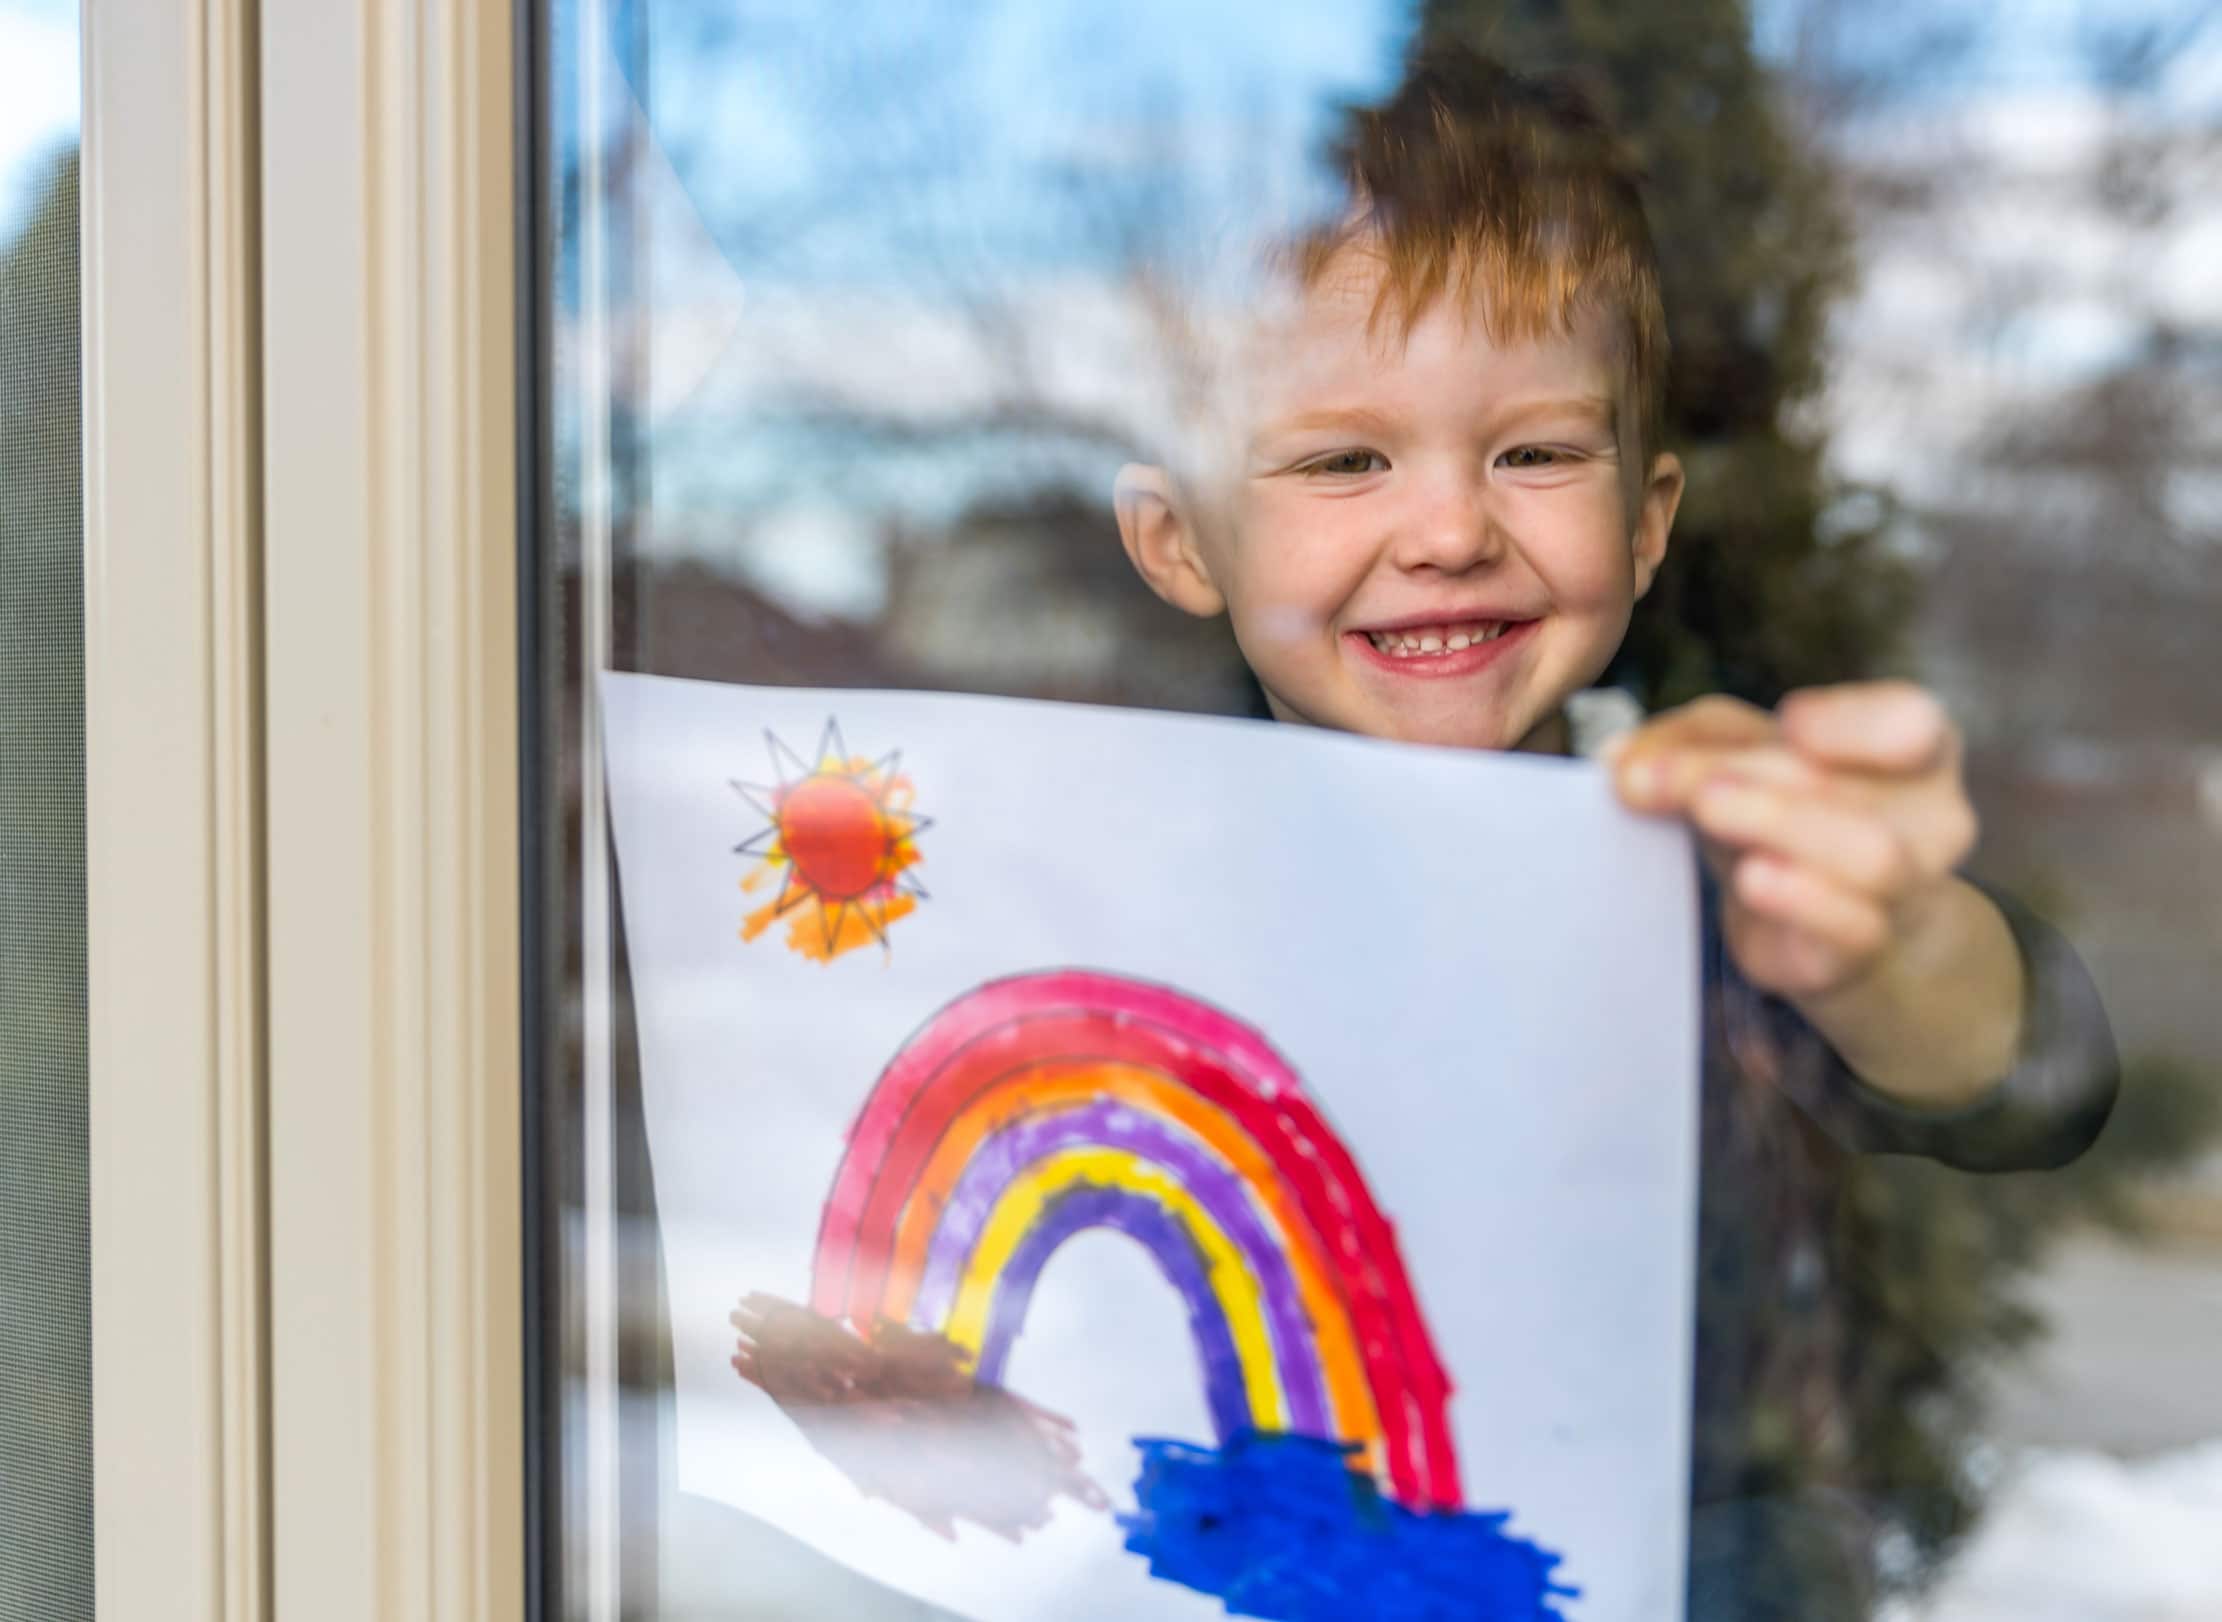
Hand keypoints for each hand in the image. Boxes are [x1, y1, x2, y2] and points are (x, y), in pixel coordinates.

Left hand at [1605, 683, 1978, 1003]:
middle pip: (1837, 783)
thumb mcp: (1741, 758)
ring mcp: (1906, 889)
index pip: (1912, 723)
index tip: (1787, 723)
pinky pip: (1855, 925)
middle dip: (1737, 771)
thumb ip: (1691, 740)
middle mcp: (1930, 817)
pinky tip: (1755, 879)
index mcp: (1913, 752)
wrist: (1819, 927)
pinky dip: (1802, 897)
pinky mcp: (1864, 949)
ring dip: (1775, 822)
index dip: (1849, 722)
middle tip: (1651, 776)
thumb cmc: (1785, 818)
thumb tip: (1622, 758)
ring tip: (1706, 810)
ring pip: (1869, 853)